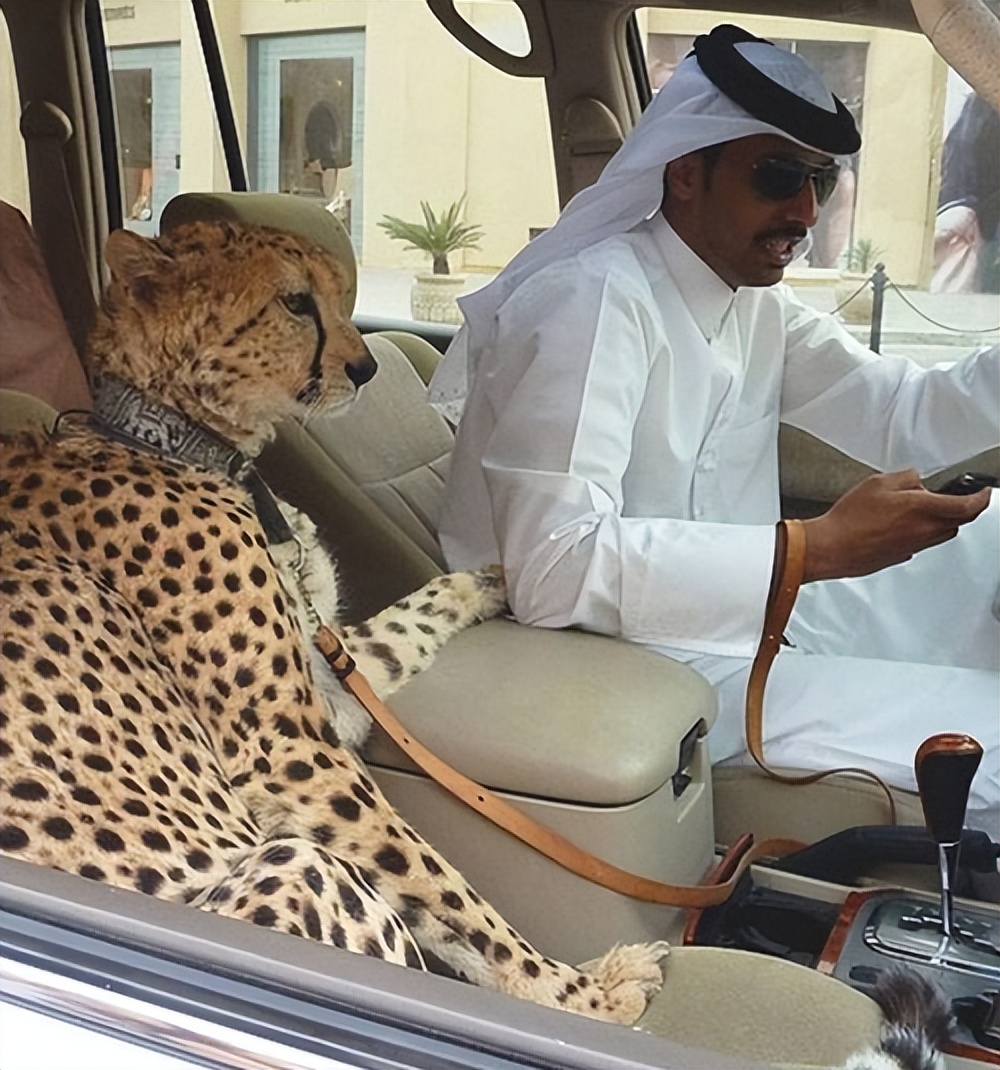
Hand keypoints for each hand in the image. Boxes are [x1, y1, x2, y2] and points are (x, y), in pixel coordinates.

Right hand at [801, 469, 991, 582]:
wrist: (832, 548)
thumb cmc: (850, 519)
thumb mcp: (878, 483)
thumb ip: (906, 478)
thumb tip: (917, 481)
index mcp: (922, 510)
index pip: (968, 506)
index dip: (982, 498)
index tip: (985, 492)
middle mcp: (924, 531)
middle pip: (959, 522)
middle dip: (964, 509)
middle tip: (959, 498)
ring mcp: (913, 546)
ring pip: (942, 533)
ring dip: (944, 521)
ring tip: (928, 510)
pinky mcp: (900, 556)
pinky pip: (921, 542)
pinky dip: (921, 532)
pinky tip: (902, 525)